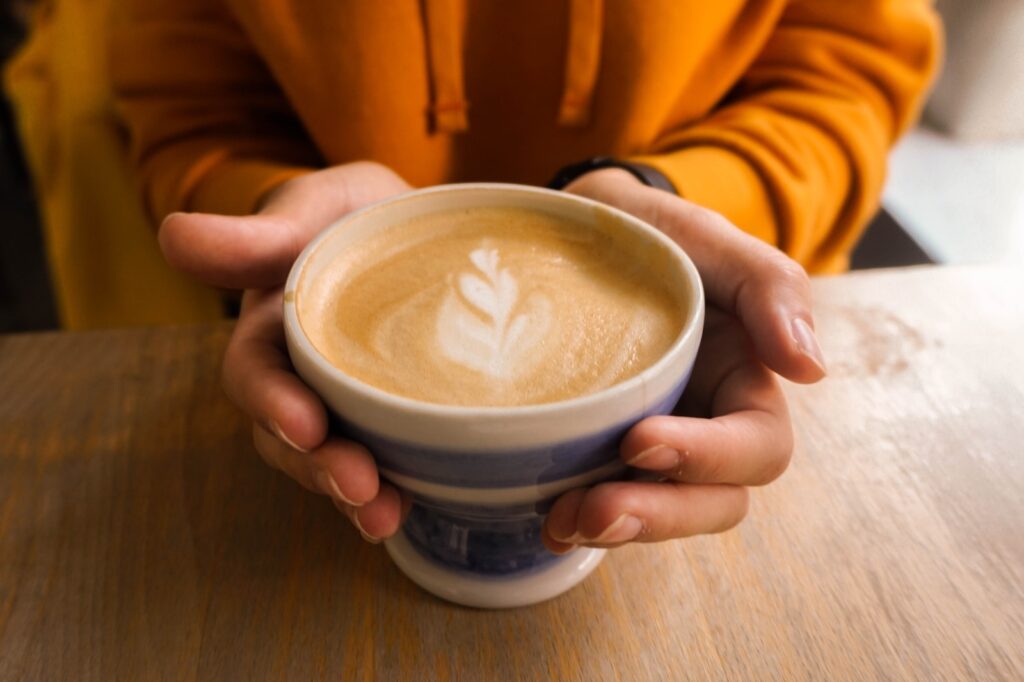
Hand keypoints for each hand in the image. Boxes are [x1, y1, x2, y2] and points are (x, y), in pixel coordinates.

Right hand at [159, 162, 412, 541]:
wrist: (417, 237)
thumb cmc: (352, 218)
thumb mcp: (316, 211)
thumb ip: (257, 233)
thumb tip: (173, 234)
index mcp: (273, 328)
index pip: (255, 372)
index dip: (272, 401)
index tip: (305, 423)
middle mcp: (301, 378)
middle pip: (289, 435)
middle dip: (316, 466)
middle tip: (357, 485)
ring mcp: (343, 407)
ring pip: (329, 460)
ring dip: (351, 494)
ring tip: (383, 514)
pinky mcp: (387, 424)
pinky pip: (381, 466)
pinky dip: (391, 491)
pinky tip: (410, 508)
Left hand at [542, 168, 826, 551]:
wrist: (574, 232)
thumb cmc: (649, 231)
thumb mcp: (707, 238)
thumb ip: (770, 287)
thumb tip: (811, 369)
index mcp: (742, 380)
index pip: (756, 445)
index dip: (709, 457)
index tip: (640, 439)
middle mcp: (703, 422)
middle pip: (713, 500)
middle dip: (660, 515)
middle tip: (595, 512)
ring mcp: (650, 442)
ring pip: (659, 512)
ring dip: (616, 527)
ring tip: (561, 521)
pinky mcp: (598, 451)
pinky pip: (601, 501)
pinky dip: (574, 519)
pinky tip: (542, 519)